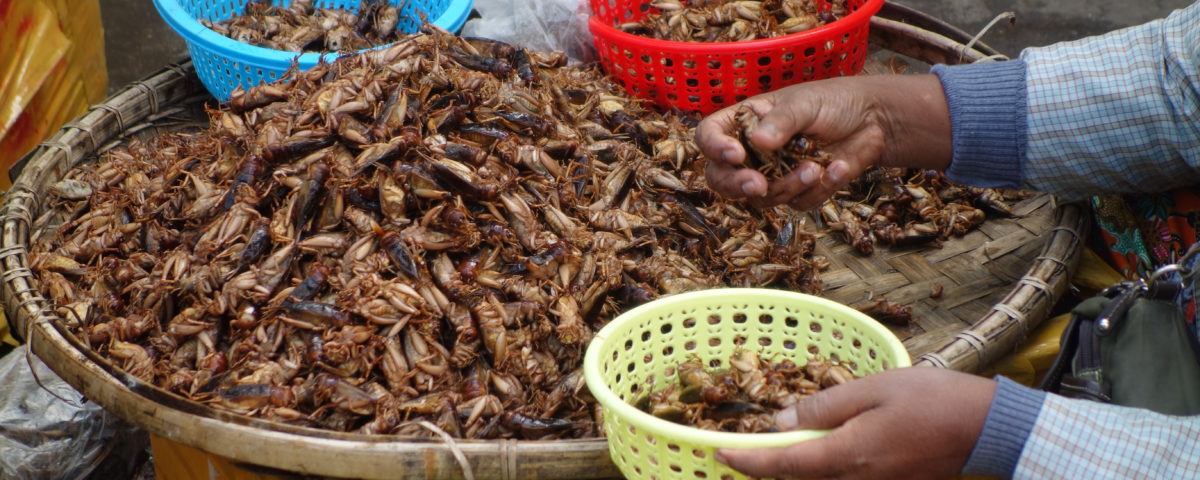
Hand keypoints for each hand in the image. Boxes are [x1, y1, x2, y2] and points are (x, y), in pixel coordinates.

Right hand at [696, 74, 952, 210]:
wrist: (875, 121)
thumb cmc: (834, 102)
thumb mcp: (805, 104)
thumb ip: (782, 121)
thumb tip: (758, 141)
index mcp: (743, 123)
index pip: (709, 136)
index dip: (714, 147)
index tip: (735, 154)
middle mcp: (751, 152)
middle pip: (722, 179)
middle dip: (738, 185)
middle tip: (758, 185)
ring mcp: (773, 175)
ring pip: (762, 198)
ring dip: (789, 186)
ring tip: (815, 167)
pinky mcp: (799, 192)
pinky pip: (798, 203)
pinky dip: (819, 189)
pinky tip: (839, 168)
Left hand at [716, 367, 994, 479]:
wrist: (988, 429)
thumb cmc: (933, 400)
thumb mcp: (874, 388)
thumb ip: (825, 406)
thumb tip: (781, 421)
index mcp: (847, 455)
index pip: (783, 465)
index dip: (748, 461)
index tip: (720, 454)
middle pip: (799, 479)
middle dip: (767, 468)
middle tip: (742, 451)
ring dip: (796, 470)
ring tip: (777, 450)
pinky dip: (823, 471)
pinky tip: (821, 451)